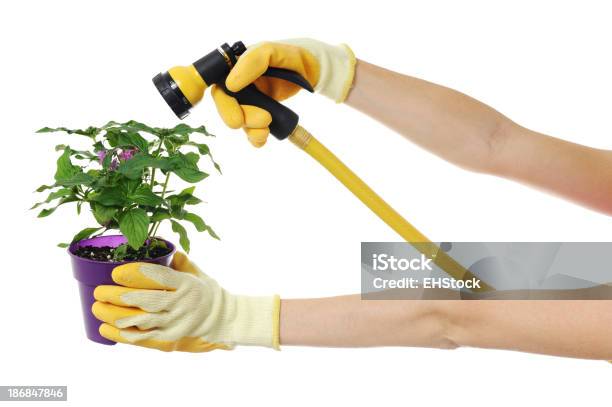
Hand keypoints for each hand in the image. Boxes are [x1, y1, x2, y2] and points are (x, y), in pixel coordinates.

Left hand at [92, 252, 279, 351]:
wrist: (223, 319)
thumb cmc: (205, 291)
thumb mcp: (197, 273)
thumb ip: (180, 262)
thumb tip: (165, 248)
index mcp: (187, 284)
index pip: (159, 278)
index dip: (136, 275)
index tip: (116, 272)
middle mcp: (182, 304)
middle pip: (146, 301)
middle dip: (119, 297)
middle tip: (99, 291)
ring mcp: (176, 324)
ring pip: (142, 321)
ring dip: (116, 316)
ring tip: (97, 309)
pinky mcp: (171, 339)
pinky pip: (144, 339)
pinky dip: (123, 335)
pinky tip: (105, 329)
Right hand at [212, 38, 355, 146]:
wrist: (310, 70)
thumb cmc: (289, 57)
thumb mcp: (271, 51)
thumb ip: (251, 61)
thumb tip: (231, 83)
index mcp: (235, 70)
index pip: (219, 89)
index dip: (223, 105)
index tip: (236, 116)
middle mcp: (239, 87)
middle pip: (228, 108)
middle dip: (241, 118)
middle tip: (264, 119)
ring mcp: (250, 103)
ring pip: (241, 122)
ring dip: (252, 129)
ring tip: (269, 126)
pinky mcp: (261, 115)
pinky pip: (252, 132)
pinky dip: (256, 138)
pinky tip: (265, 136)